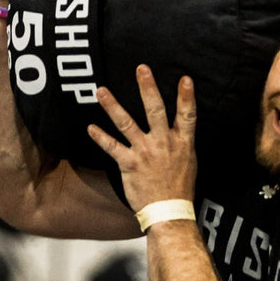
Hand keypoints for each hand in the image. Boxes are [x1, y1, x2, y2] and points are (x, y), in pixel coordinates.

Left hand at [87, 65, 197, 213]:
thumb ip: (181, 139)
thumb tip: (178, 123)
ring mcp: (145, 152)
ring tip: (101, 90)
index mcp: (182, 142)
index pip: (187, 115)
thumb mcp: (188, 160)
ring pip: (127, 123)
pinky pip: (112, 147)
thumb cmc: (180, 186)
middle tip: (141, 68)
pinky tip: (90, 127)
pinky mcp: (129, 164)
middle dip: (148, 88)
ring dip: (113, 106)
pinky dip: (100, 137)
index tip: (185, 79)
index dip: (187, 97)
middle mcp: (163, 143)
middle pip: (155, 110)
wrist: (169, 211)